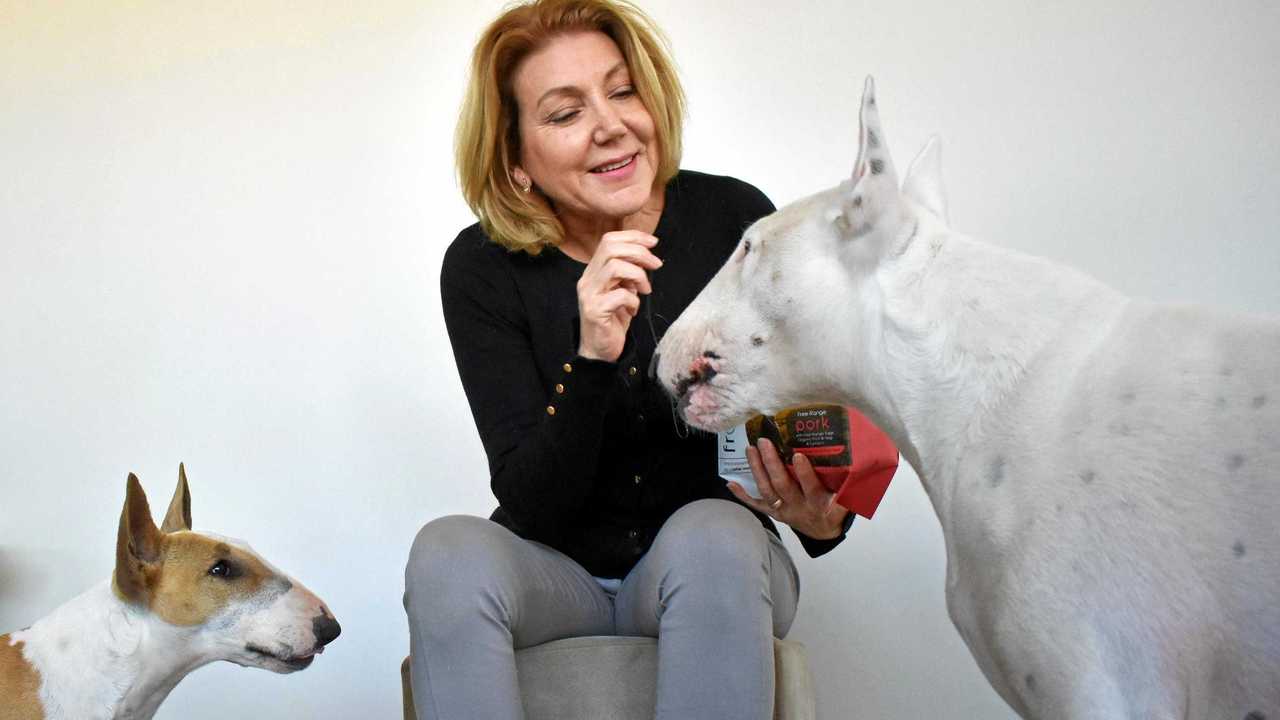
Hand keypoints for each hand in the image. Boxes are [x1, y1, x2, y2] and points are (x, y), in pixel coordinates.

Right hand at [576, 230, 661, 361]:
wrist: (599, 350)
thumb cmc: (613, 319)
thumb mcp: (622, 290)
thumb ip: (629, 273)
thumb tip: (647, 256)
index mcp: (593, 271)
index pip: (608, 240)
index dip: (633, 237)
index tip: (653, 242)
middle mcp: (587, 279)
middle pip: (611, 248)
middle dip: (639, 252)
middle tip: (656, 265)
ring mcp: (589, 294)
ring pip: (615, 267)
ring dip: (638, 275)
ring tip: (645, 290)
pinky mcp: (595, 311)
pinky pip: (620, 295)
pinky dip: (634, 300)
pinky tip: (634, 310)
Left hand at [727, 438, 849, 539]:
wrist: (823, 532)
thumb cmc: (834, 508)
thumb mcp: (846, 500)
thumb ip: (848, 485)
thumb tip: (855, 460)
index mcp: (818, 503)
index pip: (811, 487)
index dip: (804, 473)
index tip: (797, 455)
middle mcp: (798, 507)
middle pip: (782, 485)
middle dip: (772, 463)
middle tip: (764, 442)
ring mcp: (783, 511)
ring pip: (767, 491)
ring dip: (757, 470)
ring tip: (750, 449)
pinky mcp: (773, 513)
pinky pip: (756, 505)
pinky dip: (742, 495)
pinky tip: (730, 483)